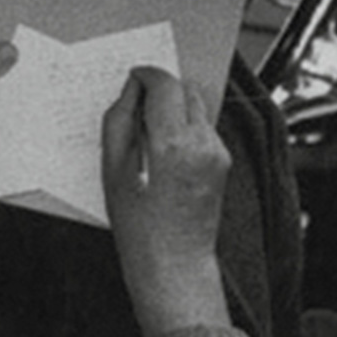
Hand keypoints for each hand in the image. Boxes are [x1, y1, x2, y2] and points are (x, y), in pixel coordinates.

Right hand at [101, 66, 232, 334]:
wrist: (174, 261)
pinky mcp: (224, 161)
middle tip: (138, 108)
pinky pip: (204, 128)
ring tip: (151, 135)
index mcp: (172, 143)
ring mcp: (217, 152)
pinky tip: (166, 153)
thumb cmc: (139, 226)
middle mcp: (202, 143)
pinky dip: (185, 128)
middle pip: (185, 90)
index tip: (134, 78)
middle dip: (162, 91)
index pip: (164, 85)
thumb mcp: (112, 170)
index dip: (146, 75)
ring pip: (197, 107)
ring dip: (174, 109)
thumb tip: (130, 92)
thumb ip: (119, 121)